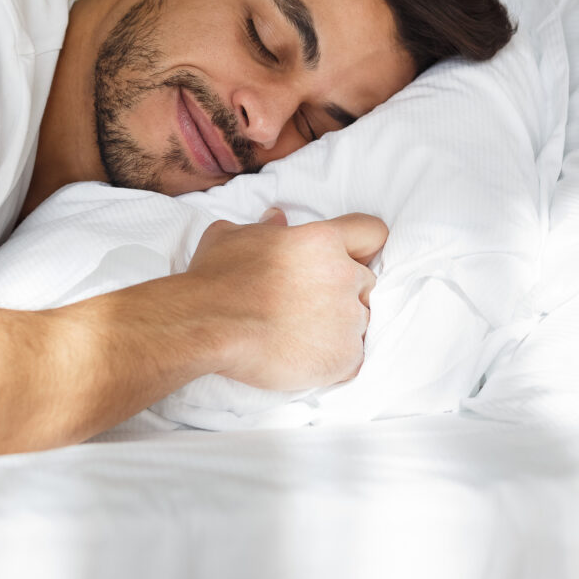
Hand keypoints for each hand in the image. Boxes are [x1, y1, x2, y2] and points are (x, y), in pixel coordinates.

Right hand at [184, 210, 384, 390]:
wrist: (206, 325)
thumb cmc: (215, 278)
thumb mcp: (232, 236)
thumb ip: (264, 227)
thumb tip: (276, 219)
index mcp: (322, 240)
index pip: (372, 233)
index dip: (362, 245)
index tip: (348, 257)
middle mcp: (343, 276)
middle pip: (366, 281)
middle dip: (343, 290)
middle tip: (308, 303)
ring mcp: (347, 319)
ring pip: (360, 321)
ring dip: (338, 326)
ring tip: (301, 334)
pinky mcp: (344, 358)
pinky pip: (354, 358)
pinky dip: (334, 359)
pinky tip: (304, 356)